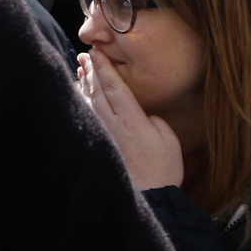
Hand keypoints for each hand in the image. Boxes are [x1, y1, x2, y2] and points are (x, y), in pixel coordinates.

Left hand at [79, 50, 184, 190]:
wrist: (150, 197)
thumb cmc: (163, 169)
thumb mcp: (169, 139)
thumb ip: (154, 120)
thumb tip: (142, 114)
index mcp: (132, 121)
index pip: (115, 87)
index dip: (104, 68)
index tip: (96, 53)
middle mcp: (114, 126)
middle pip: (98, 91)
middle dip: (91, 70)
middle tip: (85, 54)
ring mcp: (105, 135)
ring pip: (90, 102)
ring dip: (85, 83)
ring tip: (81, 67)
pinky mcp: (101, 143)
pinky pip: (89, 115)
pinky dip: (84, 100)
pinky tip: (83, 93)